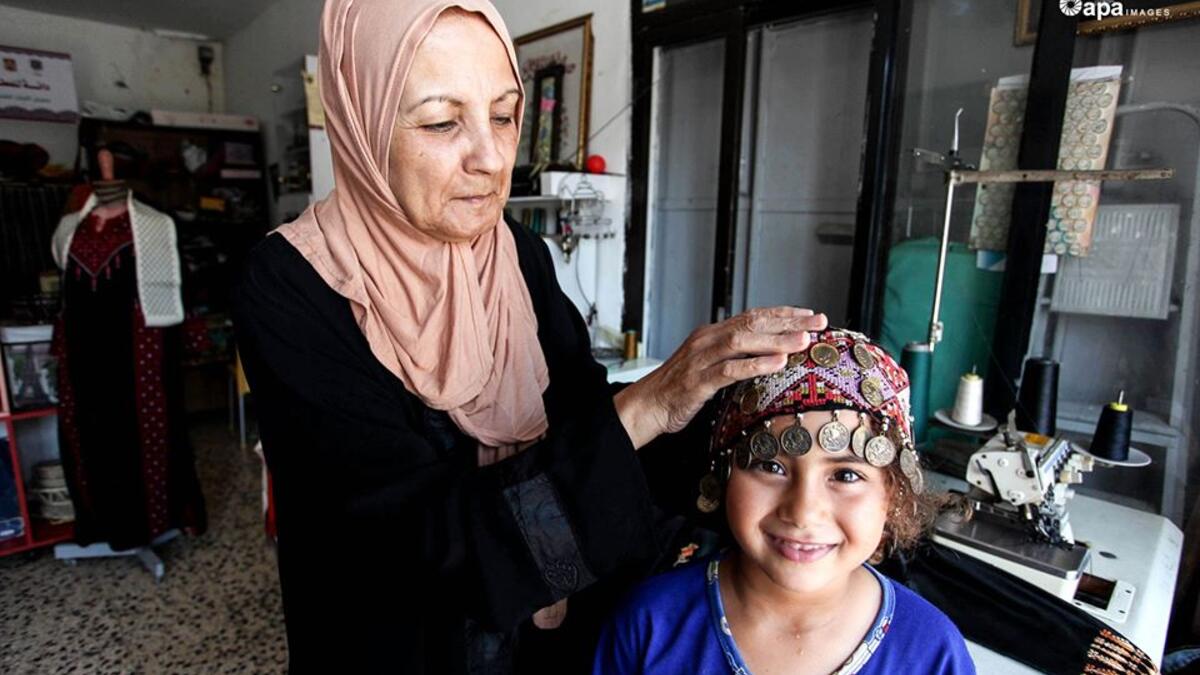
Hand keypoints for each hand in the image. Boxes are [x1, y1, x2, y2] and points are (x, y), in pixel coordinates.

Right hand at [614, 307, 827, 448]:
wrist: (646, 406)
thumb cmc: (678, 391)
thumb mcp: (709, 367)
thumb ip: (733, 358)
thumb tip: (768, 356)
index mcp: (711, 334)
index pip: (752, 316)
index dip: (783, 314)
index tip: (809, 314)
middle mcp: (707, 340)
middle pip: (752, 323)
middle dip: (788, 321)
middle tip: (817, 322)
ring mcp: (700, 359)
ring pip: (743, 341)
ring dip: (776, 339)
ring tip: (803, 340)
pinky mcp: (697, 381)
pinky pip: (729, 369)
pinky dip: (755, 364)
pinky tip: (777, 363)